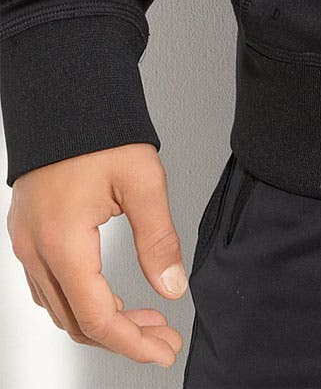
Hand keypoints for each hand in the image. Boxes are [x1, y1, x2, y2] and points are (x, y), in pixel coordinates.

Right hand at [6, 141, 187, 368]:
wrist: (64, 92)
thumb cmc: (99, 128)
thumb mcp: (142, 179)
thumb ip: (158, 238)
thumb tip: (172, 287)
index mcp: (63, 242)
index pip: (97, 317)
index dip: (133, 342)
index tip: (164, 350)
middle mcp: (36, 250)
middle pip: (76, 321)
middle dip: (123, 336)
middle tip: (163, 337)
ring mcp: (26, 241)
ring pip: (60, 307)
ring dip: (101, 320)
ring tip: (146, 317)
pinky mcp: (27, 231)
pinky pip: (48, 285)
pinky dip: (80, 300)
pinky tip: (109, 294)